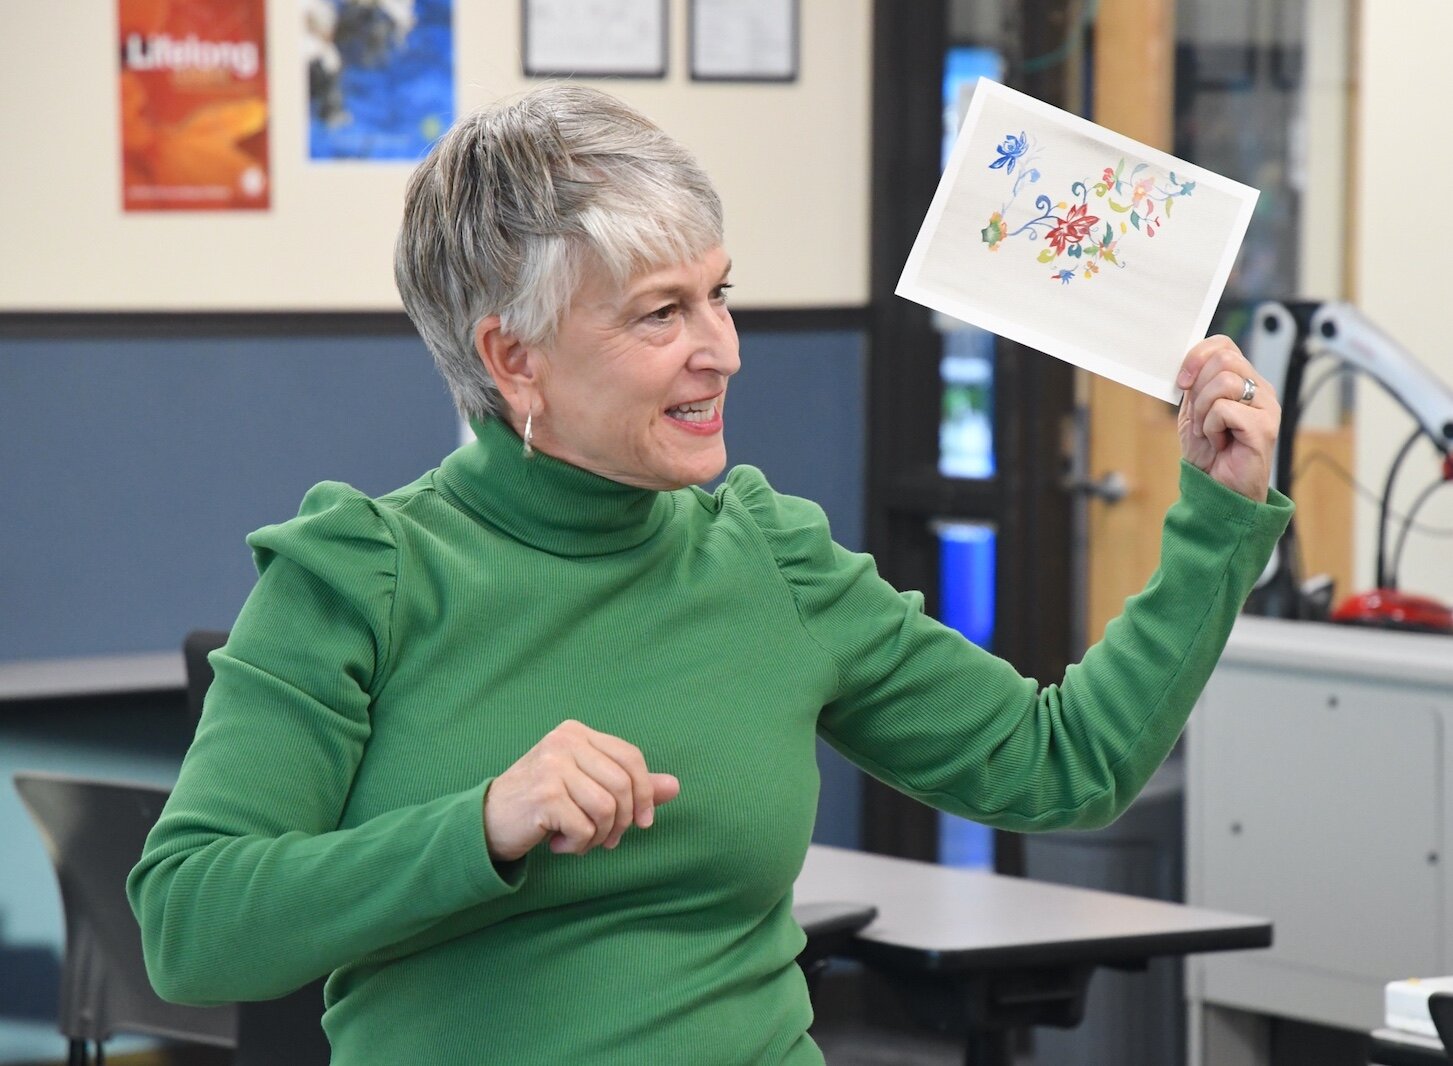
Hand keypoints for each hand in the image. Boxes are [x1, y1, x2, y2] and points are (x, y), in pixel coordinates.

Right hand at [483, 720, 679, 861]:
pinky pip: (585, 828)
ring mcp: (552, 765)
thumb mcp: (586, 788)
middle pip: (624, 784)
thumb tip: (675, 787)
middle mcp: (564, 741)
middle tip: (605, 840)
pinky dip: (578, 845)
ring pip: (607, 809)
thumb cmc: (541, 804)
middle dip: (621, 822)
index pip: (631, 758)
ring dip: (599, 837)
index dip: (645, 793)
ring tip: (578, 841)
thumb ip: (630, 786)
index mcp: (576, 733)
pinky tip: (558, 845)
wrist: (486, 822)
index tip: (641, 823)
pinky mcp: (544, 794)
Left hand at [1175, 336, 1279, 501]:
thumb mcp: (1194, 412)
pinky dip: (1211, 427)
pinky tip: (1219, 442)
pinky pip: (1224, 409)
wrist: (1218, 489)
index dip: (1197, 356)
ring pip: (1224, 382)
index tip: (1182, 382)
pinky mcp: (1264, 427)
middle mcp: (1260, 390)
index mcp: (1245, 382)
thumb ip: (1195, 386)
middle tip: (1200, 416)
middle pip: (1224, 359)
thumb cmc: (1209, 454)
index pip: (1224, 345)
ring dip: (1203, 410)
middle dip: (1198, 388)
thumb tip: (1188, 364)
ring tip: (1210, 432)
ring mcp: (1266, 407)